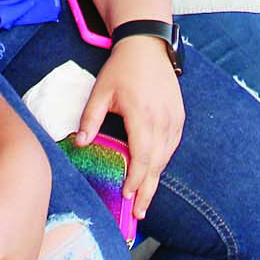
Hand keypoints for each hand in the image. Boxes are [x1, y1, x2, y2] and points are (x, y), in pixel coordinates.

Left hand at [77, 37, 183, 218]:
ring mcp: (174, 119)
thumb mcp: (100, 91)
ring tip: (144, 200)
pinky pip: (172, 146)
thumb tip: (81, 143)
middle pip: (157, 163)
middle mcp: (162, 120)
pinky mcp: (179, 117)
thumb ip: (90, 119)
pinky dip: (162, 162)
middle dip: (147, 190)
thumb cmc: (122, 69)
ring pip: (166, 157)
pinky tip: (153, 173)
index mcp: (142, 115)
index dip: (136, 179)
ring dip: (155, 179)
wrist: (148, 46)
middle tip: (138, 213)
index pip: (142, 155)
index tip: (128, 196)